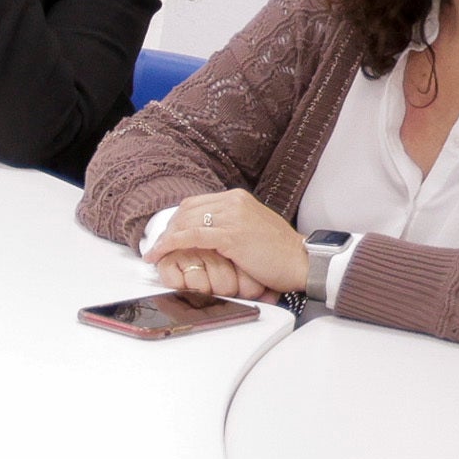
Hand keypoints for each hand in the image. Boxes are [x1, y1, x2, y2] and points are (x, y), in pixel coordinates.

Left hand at [143, 188, 308, 295]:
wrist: (304, 261)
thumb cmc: (280, 253)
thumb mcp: (251, 229)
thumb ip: (230, 225)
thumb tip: (205, 235)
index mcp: (238, 198)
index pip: (195, 203)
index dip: (176, 220)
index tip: (165, 236)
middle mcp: (234, 201)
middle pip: (186, 210)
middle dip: (167, 230)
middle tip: (157, 247)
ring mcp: (232, 216)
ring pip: (185, 222)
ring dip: (165, 239)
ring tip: (155, 254)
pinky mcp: (231, 234)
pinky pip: (190, 237)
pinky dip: (170, 245)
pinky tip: (158, 255)